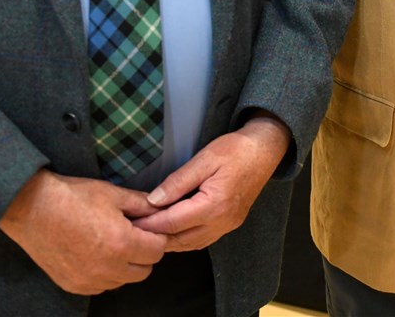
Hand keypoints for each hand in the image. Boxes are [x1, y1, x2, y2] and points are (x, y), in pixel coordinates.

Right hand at [0, 169, 166, 294]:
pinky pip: (101, 286)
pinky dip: (104, 274)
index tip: (147, 227)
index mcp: (122, 244)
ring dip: (124, 266)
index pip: (158, 250)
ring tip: (110, 243)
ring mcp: (89, 280)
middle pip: (144, 270)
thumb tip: (160, 208)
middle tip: (131, 234)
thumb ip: (141, 204)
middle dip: (143, 253)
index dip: (156, 236)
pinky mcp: (74, 285)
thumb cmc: (72, 198)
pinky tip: (94, 253)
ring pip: (123, 280)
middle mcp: (108, 268)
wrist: (32, 208)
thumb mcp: (112, 194)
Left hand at [133, 114, 290, 250]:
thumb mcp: (205, 158)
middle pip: (179, 239)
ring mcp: (227, 226)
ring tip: (146, 232)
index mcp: (214, 205)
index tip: (129, 220)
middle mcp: (221, 222)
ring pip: (189, 244)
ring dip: (167, 241)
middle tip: (130, 229)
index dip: (148, 223)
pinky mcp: (229, 225)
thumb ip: (178, 181)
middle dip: (153, 236)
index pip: (172, 222)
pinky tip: (170, 232)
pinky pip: (201, 240)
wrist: (265, 150)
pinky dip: (182, 239)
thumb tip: (154, 199)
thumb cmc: (236, 150)